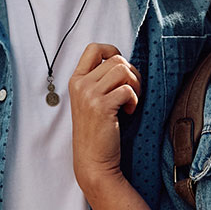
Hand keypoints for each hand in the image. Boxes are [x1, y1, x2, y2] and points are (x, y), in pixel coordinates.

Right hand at [68, 43, 139, 196]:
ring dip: (135, 84)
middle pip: (115, 58)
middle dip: (131, 73)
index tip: (122, 69)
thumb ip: (100, 81)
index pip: (93, 48)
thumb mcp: (91, 101)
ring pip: (122, 69)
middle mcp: (80, 84)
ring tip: (131, 101)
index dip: (113, 51)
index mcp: (76, 80)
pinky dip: (134, 100)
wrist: (93, 161)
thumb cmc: (97, 132)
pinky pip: (127, 89)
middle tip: (132, 92)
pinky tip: (129, 113)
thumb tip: (123, 63)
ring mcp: (88, 94)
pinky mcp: (101, 106)